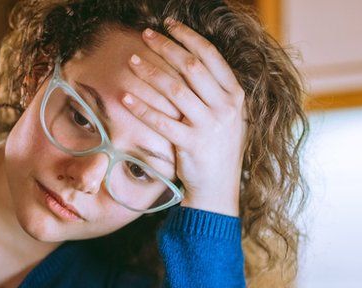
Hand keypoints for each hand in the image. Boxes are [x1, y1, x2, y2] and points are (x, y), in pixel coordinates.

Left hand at [124, 19, 246, 216]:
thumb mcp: (229, 117)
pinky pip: (162, 121)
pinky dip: (141, 108)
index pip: (211, 56)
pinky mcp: (192, 145)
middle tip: (146, 35)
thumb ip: (215, 91)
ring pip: (175, 90)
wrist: (219, 189)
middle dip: (166, 47)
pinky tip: (126, 97)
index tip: (169, 25)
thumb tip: (191, 59)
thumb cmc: (218, 149)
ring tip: (133, 60)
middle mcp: (226, 108)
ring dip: (151, 72)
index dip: (188, 37)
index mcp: (235, 96)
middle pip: (191, 67)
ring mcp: (210, 127)